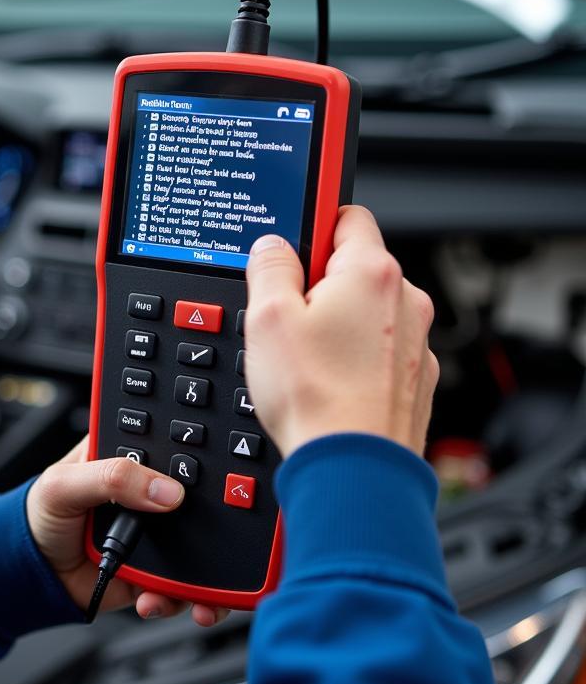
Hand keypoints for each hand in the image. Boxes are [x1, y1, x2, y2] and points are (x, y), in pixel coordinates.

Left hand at [27, 438, 229, 626]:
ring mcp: (158, 533)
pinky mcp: (158, 569)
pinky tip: (157, 600)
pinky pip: (185, 585)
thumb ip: (109, 478)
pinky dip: (184, 598)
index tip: (212, 476)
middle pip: (200, 499)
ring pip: (202, 544)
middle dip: (216, 519)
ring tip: (191, 589)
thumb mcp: (63, 484)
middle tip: (208, 535)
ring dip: (206, 570)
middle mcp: (150, 493)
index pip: (173, 448)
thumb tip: (165, 490)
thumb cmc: (41, 515)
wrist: (34, 572)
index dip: (196, 457)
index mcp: (130, 457)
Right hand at [244, 205, 437, 459]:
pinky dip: (358, 360)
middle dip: (320, 284)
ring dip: (340, 324)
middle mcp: (406, 301)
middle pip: (356, 268)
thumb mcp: (267, 317)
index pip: (347, 214)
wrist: (354, 469)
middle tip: (286, 317)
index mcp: (371, 273)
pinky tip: (328, 383)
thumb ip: (269, 267)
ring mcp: (416, 343)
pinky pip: (381, 352)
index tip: (294, 242)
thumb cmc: (316, 397)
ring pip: (369, 313)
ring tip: (305, 360)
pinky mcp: (415, 380)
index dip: (314, 225)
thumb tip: (272, 247)